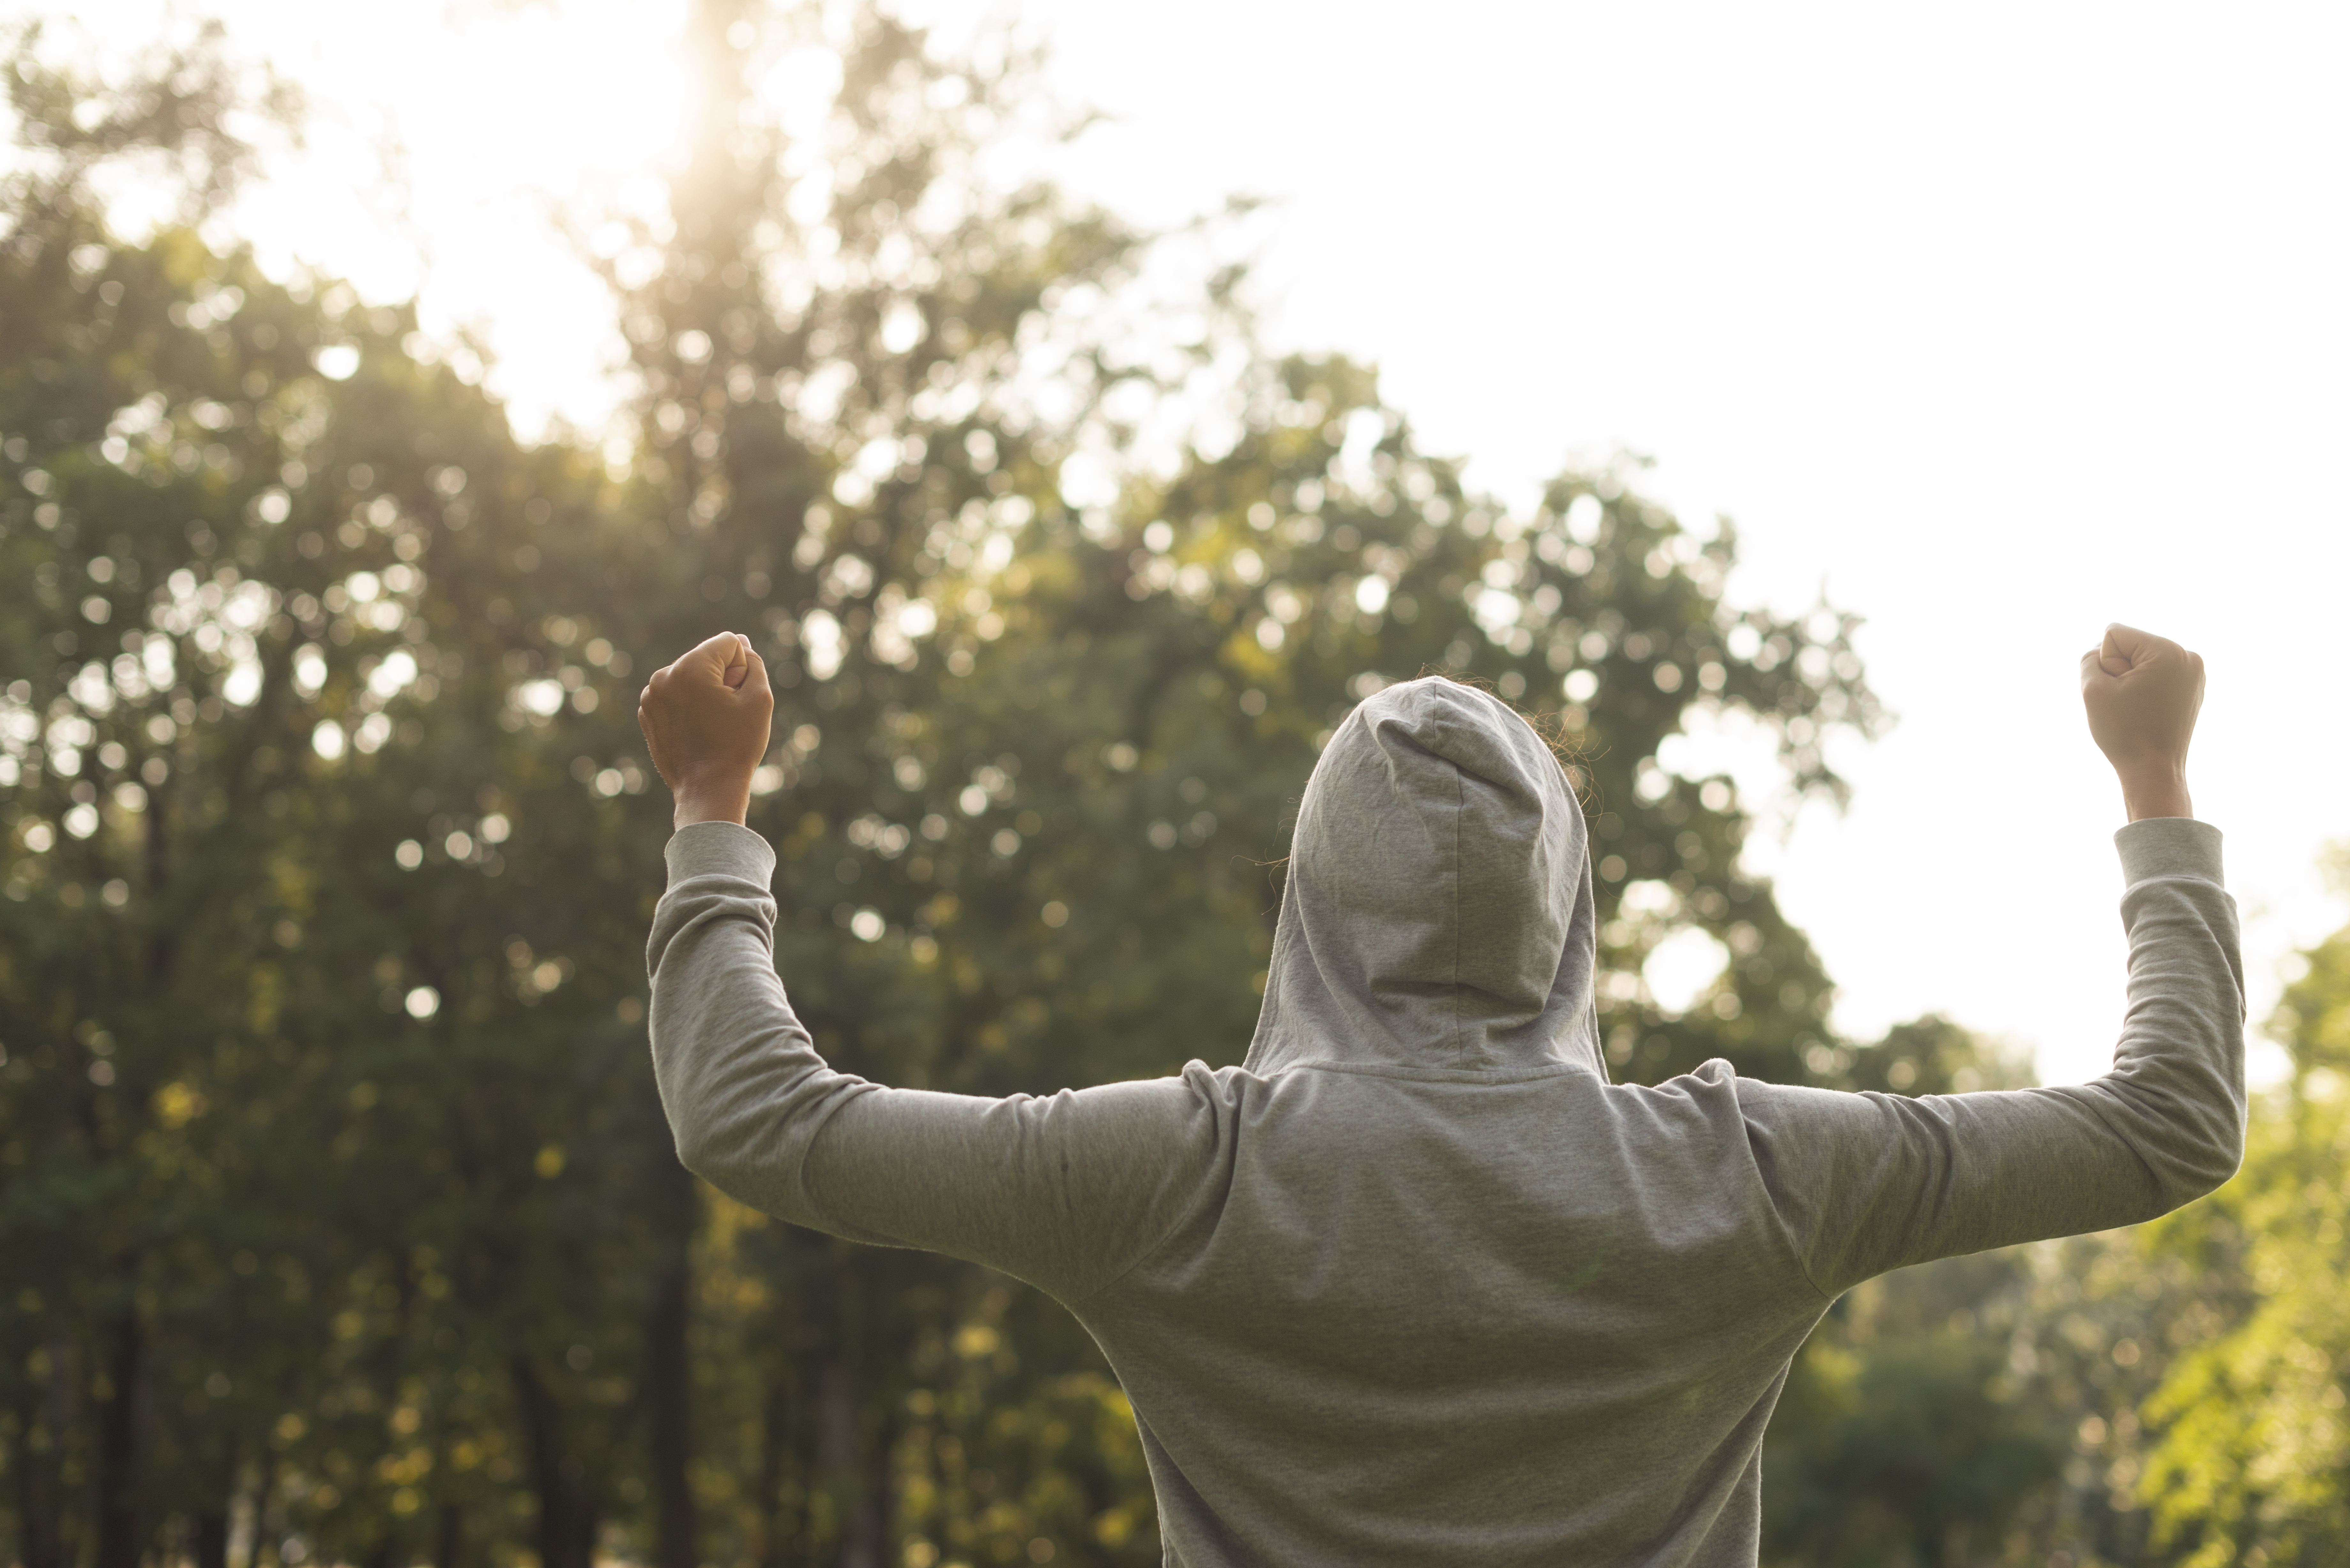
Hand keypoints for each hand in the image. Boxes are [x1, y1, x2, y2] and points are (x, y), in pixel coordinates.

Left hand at [638, 631, 773, 828]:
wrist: (707, 789)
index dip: (742, 668)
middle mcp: (664, 675)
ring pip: (689, 676)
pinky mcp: (646, 712)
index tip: (738, 696)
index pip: (728, 643)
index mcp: (691, 667)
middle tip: (726, 713)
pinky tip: (696, 730)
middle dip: (721, 678)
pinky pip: (674, 695)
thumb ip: (753, 663)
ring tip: (711, 723)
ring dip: (704, 691)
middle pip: (706, 657)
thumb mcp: (759, 699)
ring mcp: (651, 695)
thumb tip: (741, 644)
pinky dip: (687, 705)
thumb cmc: (737, 745)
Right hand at [2079, 623, 2202, 821]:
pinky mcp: (2193, 686)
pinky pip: (2156, 673)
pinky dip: (2145, 687)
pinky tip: (2148, 710)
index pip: (2114, 634)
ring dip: (2131, 680)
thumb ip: (2090, 658)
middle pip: (2131, 645)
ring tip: (2138, 708)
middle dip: (2120, 670)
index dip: (2105, 663)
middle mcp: (2188, 655)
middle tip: (2127, 703)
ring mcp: (2195, 671)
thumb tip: (2103, 651)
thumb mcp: (2092, 690)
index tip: (2119, 692)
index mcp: (2168, 651)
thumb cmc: (2123, 732)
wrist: (2153, 771)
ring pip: (2142, 660)